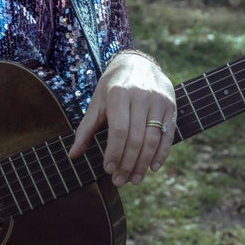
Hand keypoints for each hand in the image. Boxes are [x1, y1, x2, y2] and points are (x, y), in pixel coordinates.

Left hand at [68, 51, 175, 186]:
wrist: (138, 63)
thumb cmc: (112, 86)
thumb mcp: (97, 102)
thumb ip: (85, 129)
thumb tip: (73, 155)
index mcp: (119, 94)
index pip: (119, 131)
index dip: (114, 153)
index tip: (109, 170)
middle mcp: (141, 96)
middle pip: (136, 138)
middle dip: (128, 163)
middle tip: (120, 181)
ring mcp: (158, 101)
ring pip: (153, 139)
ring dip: (144, 163)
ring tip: (134, 179)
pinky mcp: (171, 105)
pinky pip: (168, 135)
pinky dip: (162, 154)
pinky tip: (153, 168)